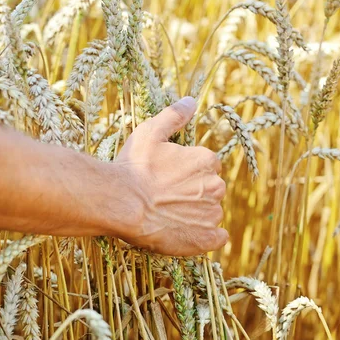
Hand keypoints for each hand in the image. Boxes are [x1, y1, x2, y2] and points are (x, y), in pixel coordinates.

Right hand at [115, 97, 227, 255]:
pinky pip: (217, 237)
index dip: (188, 171)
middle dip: (194, 192)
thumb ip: (174, 116)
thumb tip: (191, 100)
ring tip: (169, 215)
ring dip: (196, 214)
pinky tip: (187, 233)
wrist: (121, 202)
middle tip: (166, 196)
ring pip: (211, 212)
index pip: (207, 165)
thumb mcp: (151, 132)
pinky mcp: (205, 239)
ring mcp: (211, 214)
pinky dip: (206, 236)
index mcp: (206, 160)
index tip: (169, 177)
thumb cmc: (134, 167)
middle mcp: (215, 185)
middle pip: (210, 188)